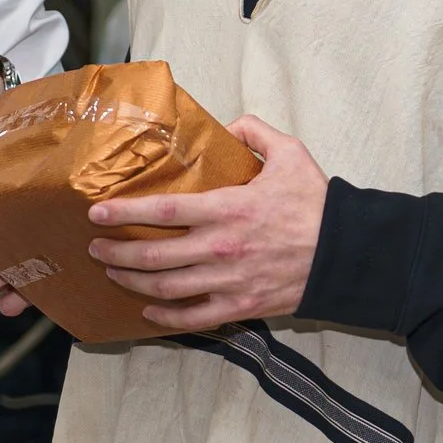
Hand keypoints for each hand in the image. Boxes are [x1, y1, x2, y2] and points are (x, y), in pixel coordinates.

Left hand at [85, 117, 327, 330]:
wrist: (347, 254)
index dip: (125, 213)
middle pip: (154, 256)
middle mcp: (221, 249)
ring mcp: (228, 282)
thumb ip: (255, 133)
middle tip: (95, 248)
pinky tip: (147, 309)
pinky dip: (165, 317)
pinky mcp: (240, 307)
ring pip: (166, 288)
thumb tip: (228, 124)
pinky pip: (193, 318)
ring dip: (132, 282)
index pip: (163, 213)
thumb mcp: (290, 154)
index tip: (98, 212)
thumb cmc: (318, 205)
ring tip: (112, 273)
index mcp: (228, 209)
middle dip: (116, 253)